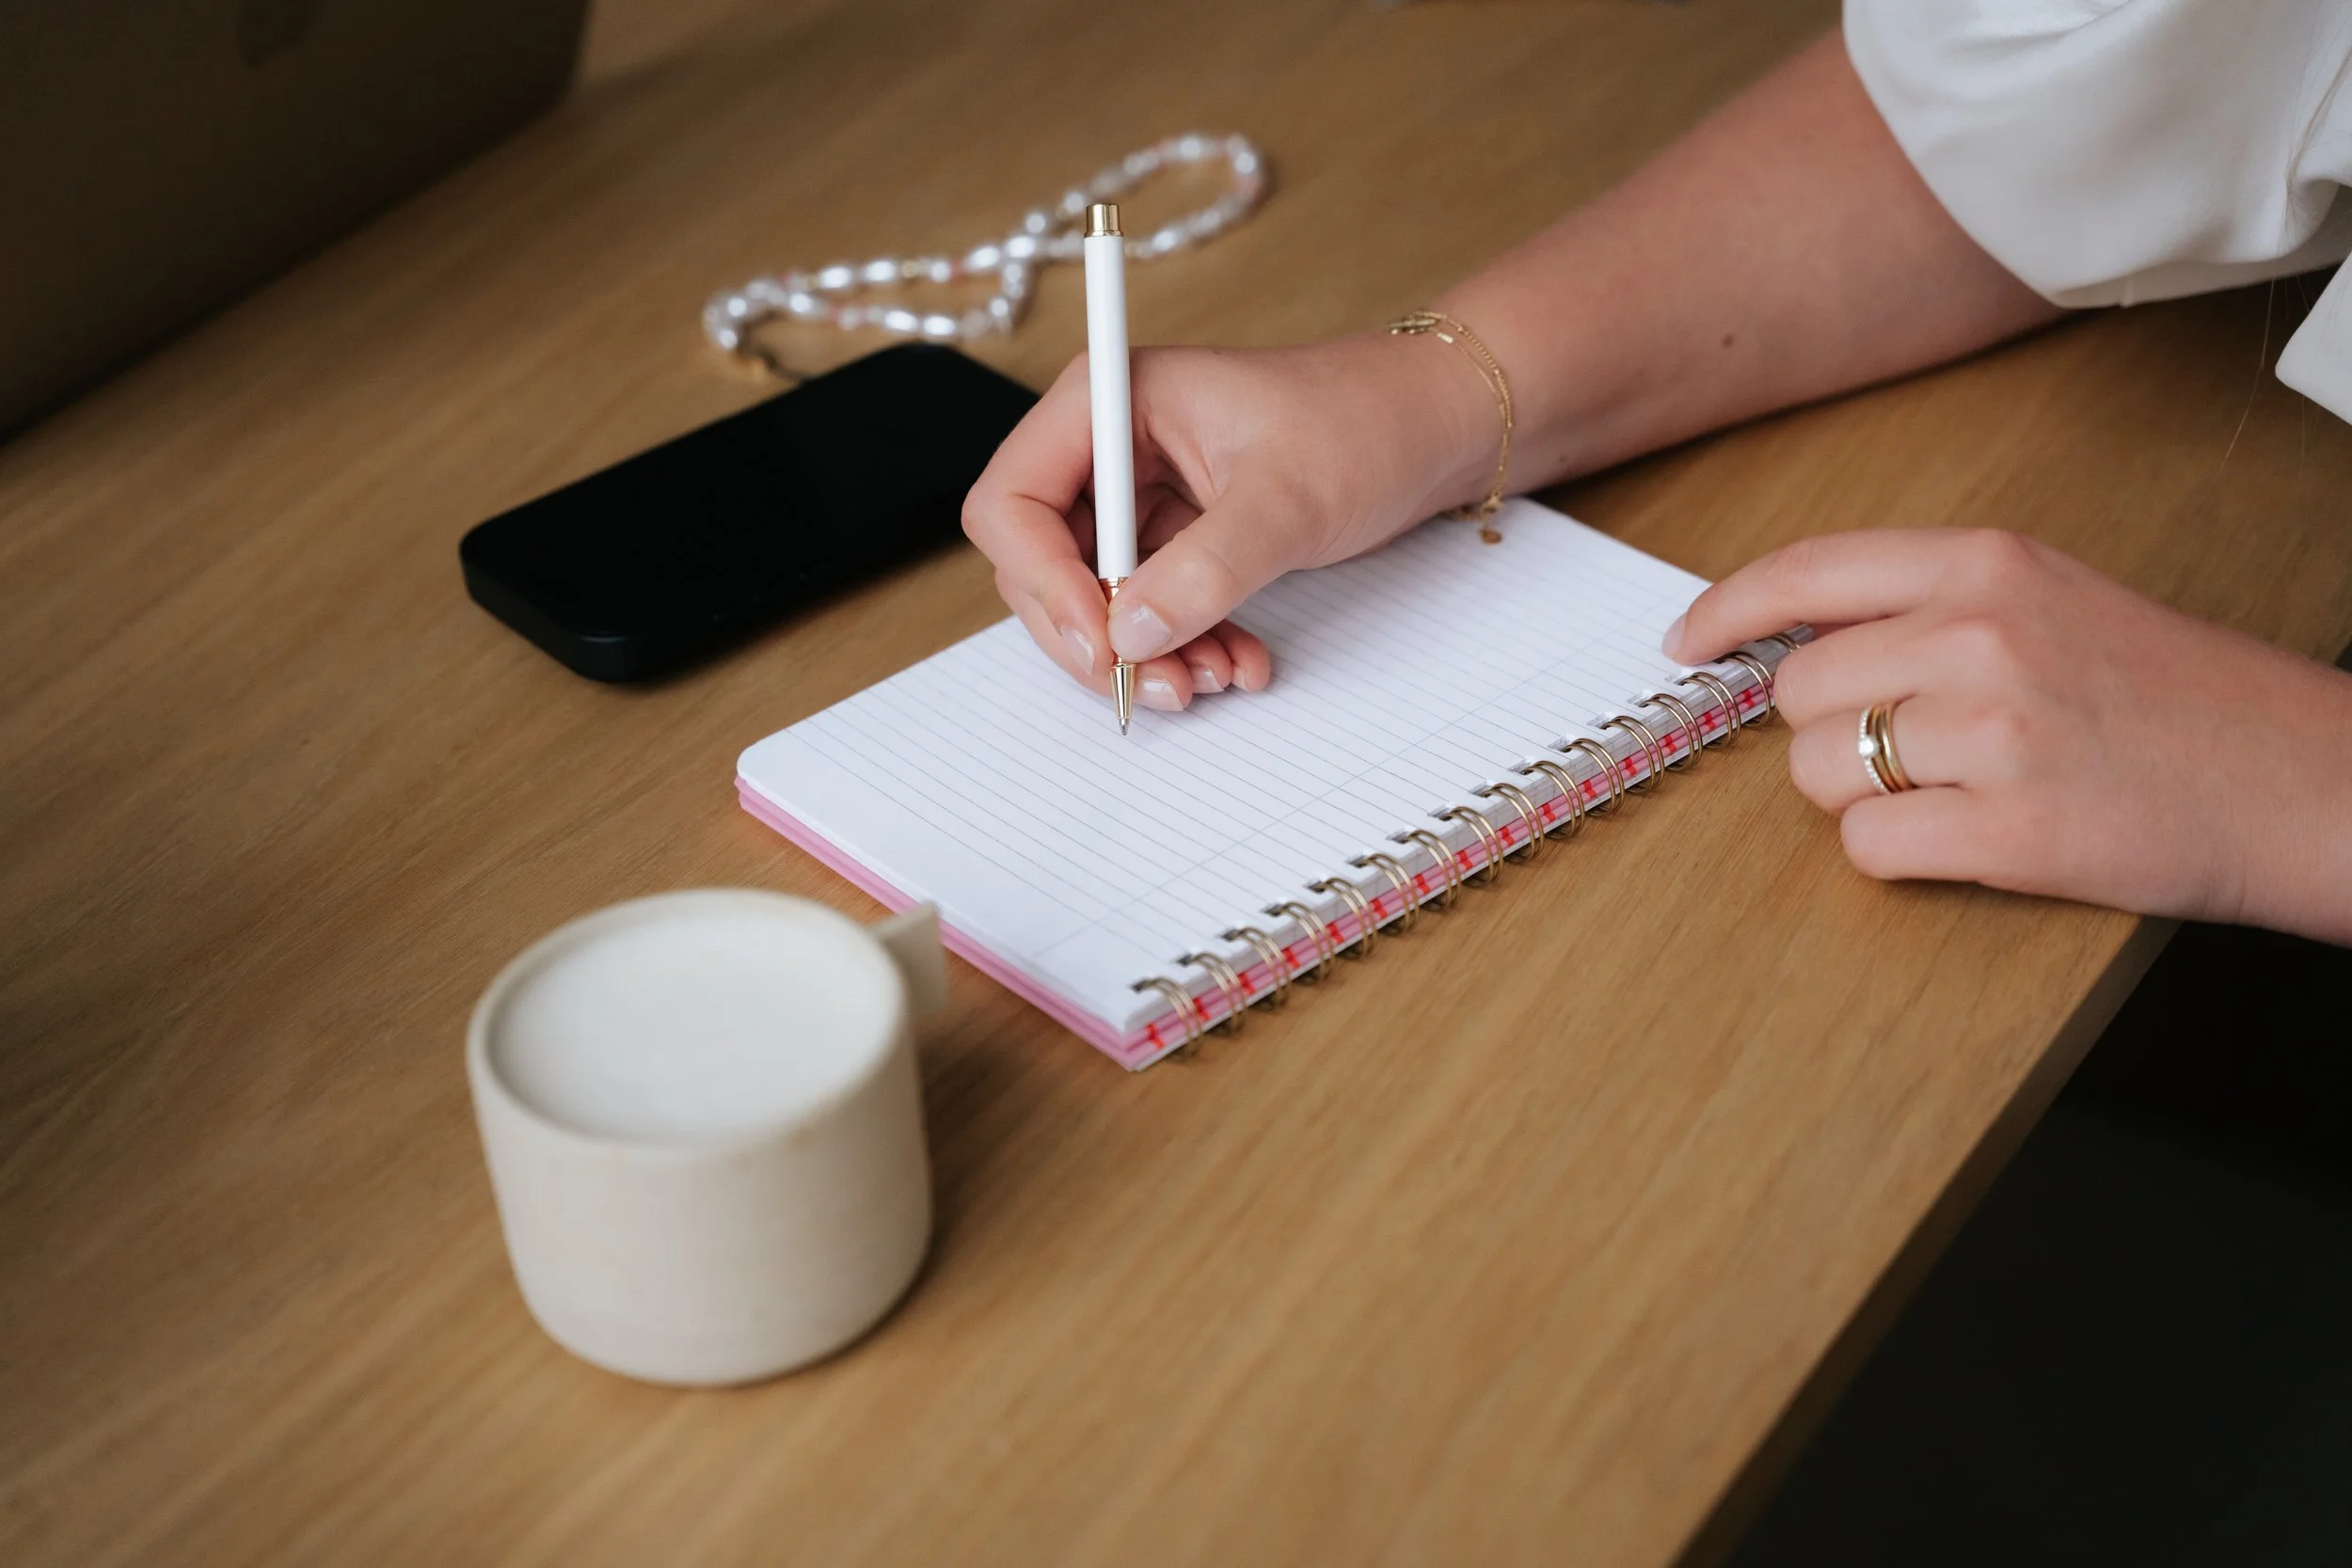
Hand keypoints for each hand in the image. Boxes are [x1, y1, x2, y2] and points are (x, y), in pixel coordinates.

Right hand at [961, 335, 1494, 709]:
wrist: (1438, 427)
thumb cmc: (1365, 423)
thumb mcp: (1284, 500)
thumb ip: (1204, 570)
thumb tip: (1130, 635)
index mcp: (1111, 401)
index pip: (1014, 501)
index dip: (1041, 579)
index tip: (1100, 639)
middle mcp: (1111, 446)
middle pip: (1041, 562)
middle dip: (1094, 634)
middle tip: (1150, 685)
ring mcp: (1142, 494)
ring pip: (1097, 598)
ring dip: (1142, 653)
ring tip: (1209, 682)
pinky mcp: (1179, 535)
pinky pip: (1151, 609)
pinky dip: (1185, 646)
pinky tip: (1238, 665)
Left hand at [1665, 529, 2351, 942]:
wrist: (2306, 780)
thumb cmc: (2176, 696)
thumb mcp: (2052, 599)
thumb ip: (1927, 602)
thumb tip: (1788, 631)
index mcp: (1988, 564)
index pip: (1806, 573)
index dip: (1726, 614)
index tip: (1687, 643)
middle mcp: (1982, 634)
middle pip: (1796, 692)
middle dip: (1827, 732)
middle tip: (1914, 750)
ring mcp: (1996, 733)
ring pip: (1818, 775)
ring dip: (1863, 798)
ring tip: (1962, 792)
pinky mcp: (2011, 832)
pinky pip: (1868, 849)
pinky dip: (1899, 857)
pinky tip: (1973, 839)